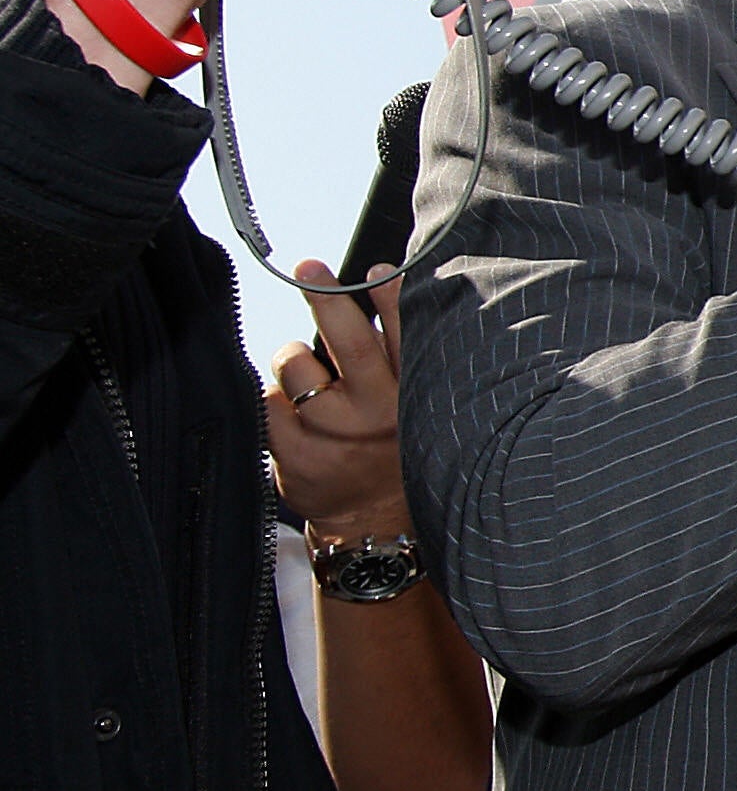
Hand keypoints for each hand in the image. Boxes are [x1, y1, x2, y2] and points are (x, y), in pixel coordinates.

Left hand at [266, 262, 409, 542]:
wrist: (374, 522)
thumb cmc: (392, 447)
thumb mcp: (415, 405)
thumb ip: (399, 356)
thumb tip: (379, 287)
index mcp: (413, 396)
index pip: (406, 337)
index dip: (391, 299)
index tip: (375, 271)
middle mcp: (379, 414)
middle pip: (349, 343)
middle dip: (328, 298)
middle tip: (310, 268)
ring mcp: (337, 436)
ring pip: (296, 368)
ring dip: (293, 361)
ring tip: (308, 379)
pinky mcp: (298, 455)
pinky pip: (268, 403)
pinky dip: (272, 399)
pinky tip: (289, 411)